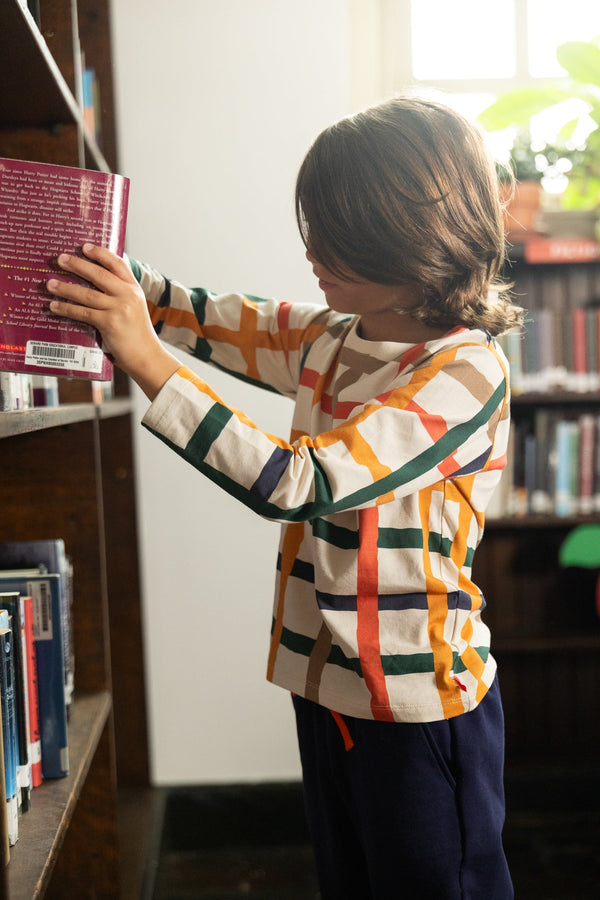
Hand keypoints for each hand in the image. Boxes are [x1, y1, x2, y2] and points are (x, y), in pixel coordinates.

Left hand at [47, 244, 179, 398]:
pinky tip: (54, 306)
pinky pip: (83, 313)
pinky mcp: (110, 323)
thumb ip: (119, 295)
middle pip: (99, 274)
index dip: (100, 253)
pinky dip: (66, 309)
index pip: (117, 263)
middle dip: (77, 265)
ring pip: (87, 294)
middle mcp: (128, 295)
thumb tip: (92, 284)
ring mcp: (120, 309)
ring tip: (50, 283)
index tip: (84, 247)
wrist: (147, 356)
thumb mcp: (134, 308)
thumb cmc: (137, 334)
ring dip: (66, 288)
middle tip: (60, 259)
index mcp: (135, 288)